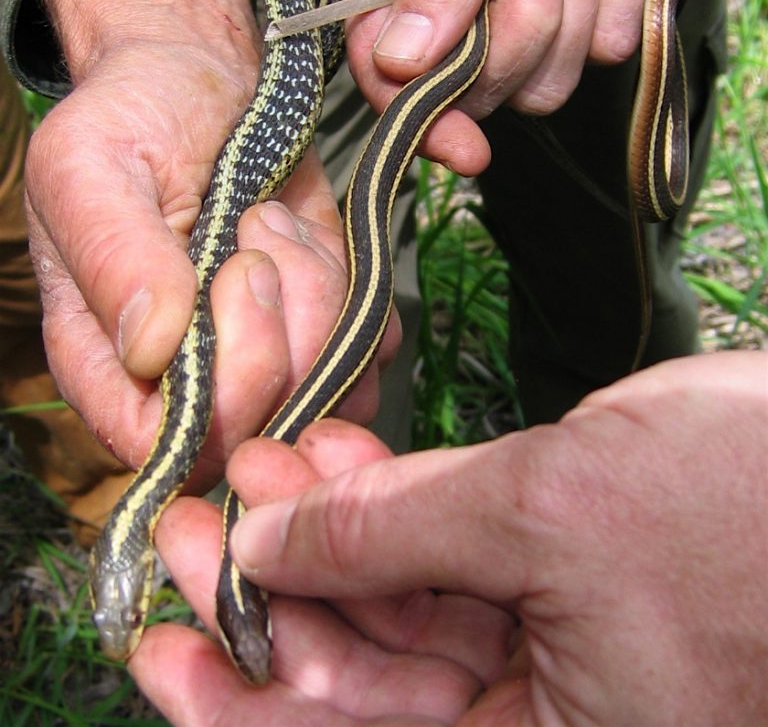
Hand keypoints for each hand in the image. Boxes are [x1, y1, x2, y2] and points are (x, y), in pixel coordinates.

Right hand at [25, 0, 393, 486]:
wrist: (205, 78)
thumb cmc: (135, 114)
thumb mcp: (93, 163)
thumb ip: (112, 254)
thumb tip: (148, 347)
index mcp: (107, 358)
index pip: (164, 444)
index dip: (224, 388)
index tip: (240, 274)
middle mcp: (186, 376)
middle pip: (262, 424)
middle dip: (284, 322)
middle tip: (256, 227)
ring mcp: (261, 356)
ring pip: (327, 389)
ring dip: (318, 288)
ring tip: (269, 218)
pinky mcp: (320, 326)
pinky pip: (370, 346)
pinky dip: (354, 281)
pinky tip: (306, 230)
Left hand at [130, 350, 767, 724]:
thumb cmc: (745, 502)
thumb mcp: (550, 509)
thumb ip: (398, 526)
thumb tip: (269, 542)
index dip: (242, 696)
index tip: (159, 637)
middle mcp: (545, 718)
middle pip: (365, 678)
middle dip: (275, 593)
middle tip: (195, 523)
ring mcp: (553, 648)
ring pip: (402, 607)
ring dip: (327, 531)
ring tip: (262, 468)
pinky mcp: (561, 580)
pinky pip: (451, 556)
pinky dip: (392, 503)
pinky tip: (338, 455)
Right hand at [343, 0, 754, 171]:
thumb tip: (397, 63)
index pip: (381, 62)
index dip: (415, 112)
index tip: (462, 146)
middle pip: (470, 86)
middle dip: (523, 23)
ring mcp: (515, 14)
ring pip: (539, 81)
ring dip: (575, 0)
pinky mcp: (576, 17)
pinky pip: (600, 50)